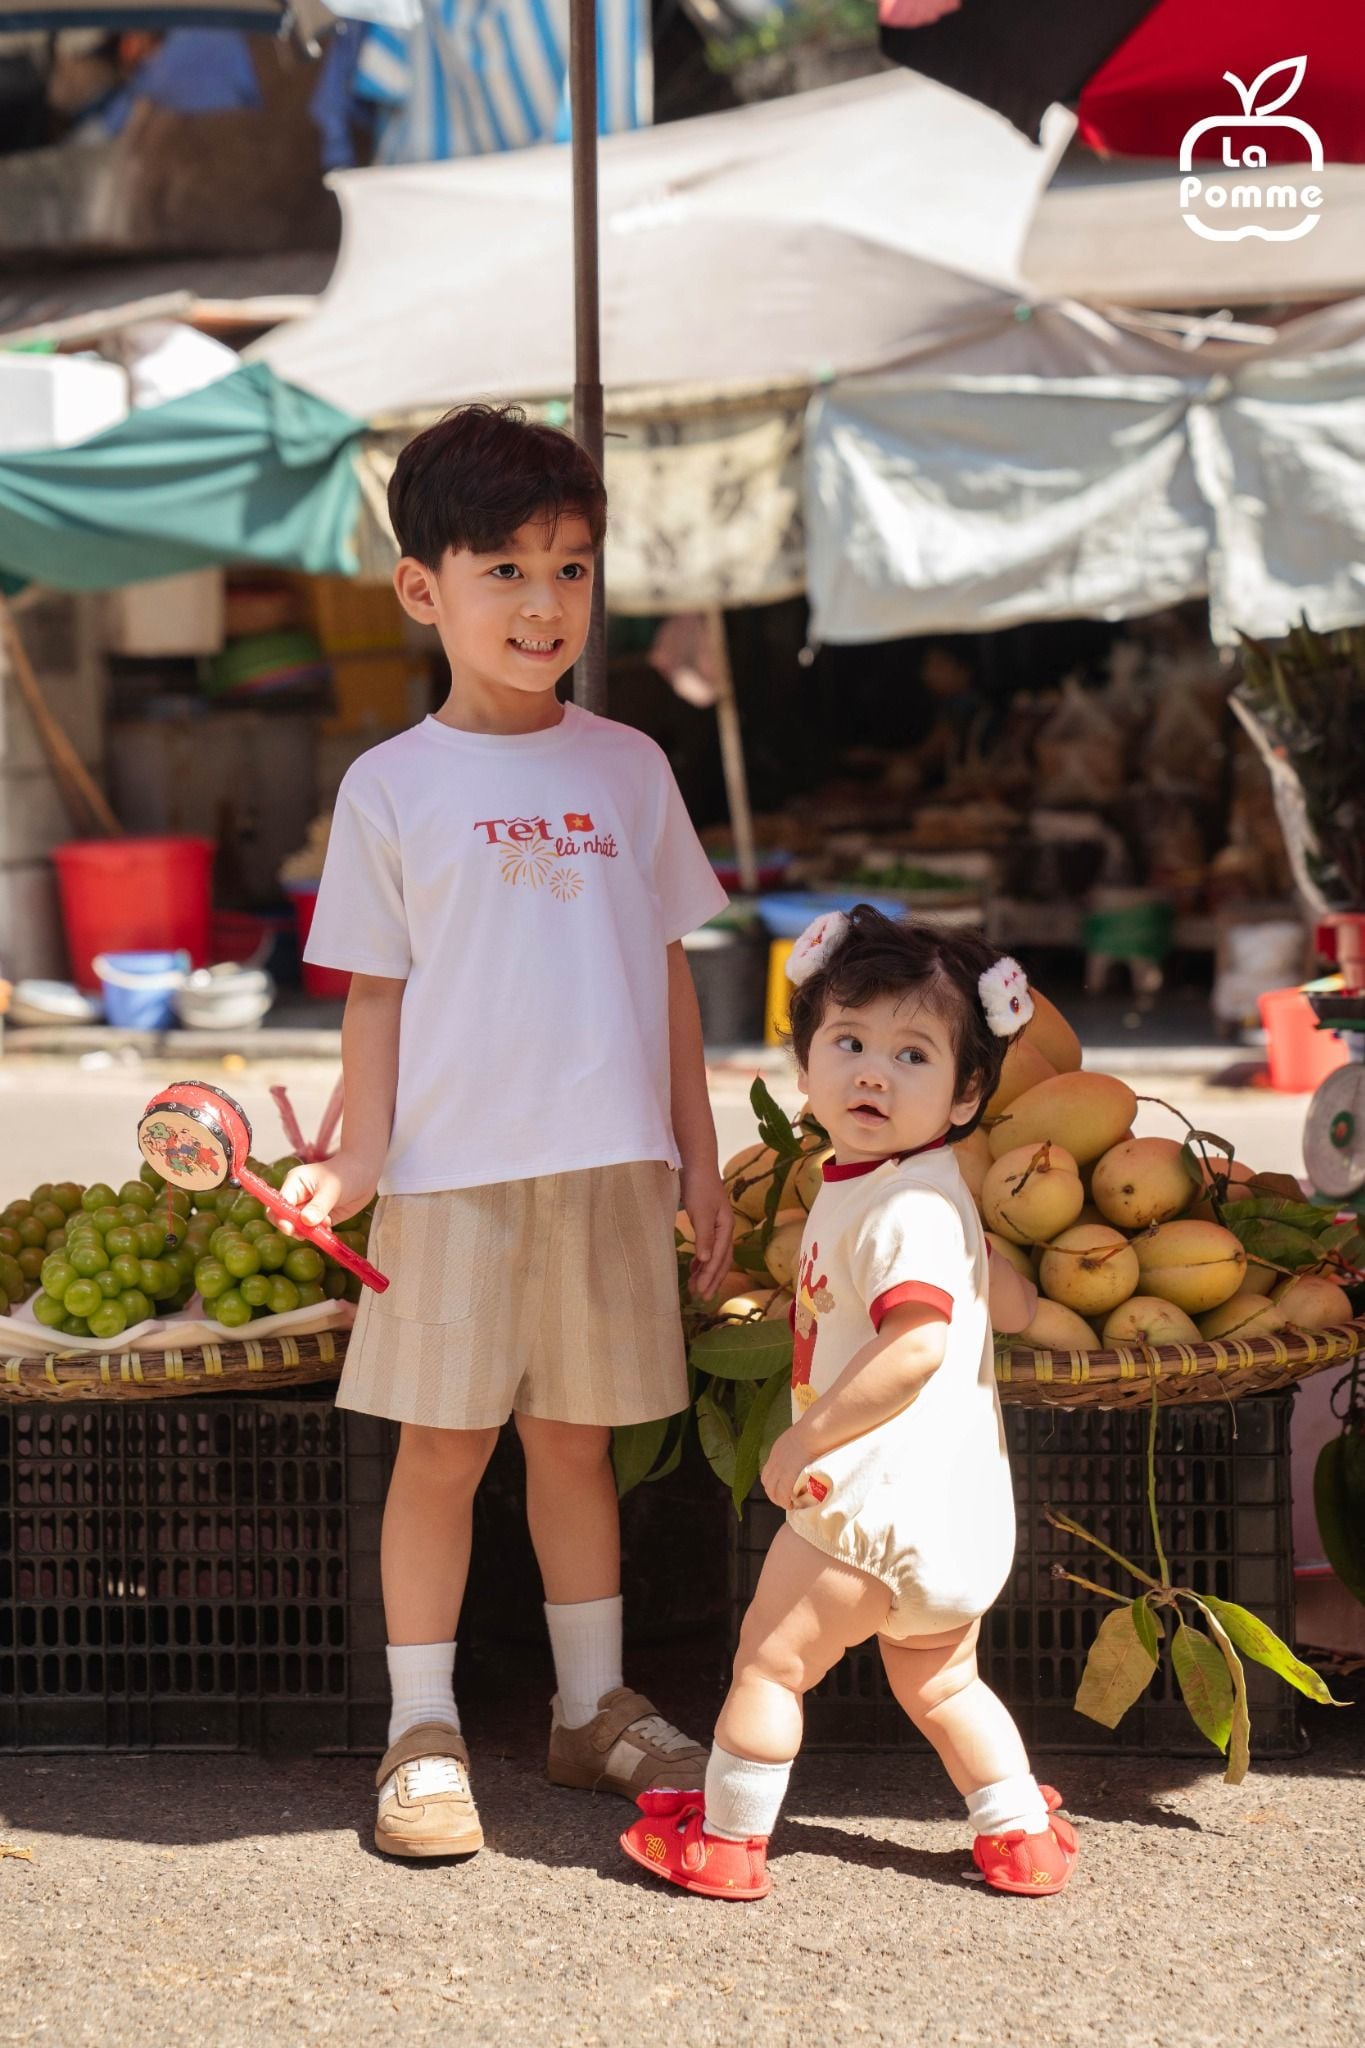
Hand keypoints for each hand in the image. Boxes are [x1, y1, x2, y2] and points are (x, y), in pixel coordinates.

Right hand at [278, 1151, 376, 1232]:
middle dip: (295, 1228)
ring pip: (299, 1227)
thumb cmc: (347, 1173)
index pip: (279, 1204)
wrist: (365, 1173)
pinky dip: (320, 1233)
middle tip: (310, 1232)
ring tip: (326, 1222)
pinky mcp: (319, 1217)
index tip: (290, 1229)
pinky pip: (313, 1231)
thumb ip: (318, 1206)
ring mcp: (308, 1208)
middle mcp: (297, 1196)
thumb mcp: (332, 1189)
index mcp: (294, 1183)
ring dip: (310, 1231)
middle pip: (285, 1219)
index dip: (281, 1218)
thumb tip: (305, 1222)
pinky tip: (330, 1226)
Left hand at [681, 1165, 732, 1301]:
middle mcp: (725, 1228)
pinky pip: (709, 1246)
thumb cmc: (699, 1186)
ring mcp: (718, 1225)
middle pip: (721, 1260)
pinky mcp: (708, 1221)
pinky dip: (702, 1259)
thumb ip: (704, 1236)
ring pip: (715, 1255)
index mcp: (726, 1227)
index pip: (719, 1258)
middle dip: (712, 1279)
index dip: (711, 1276)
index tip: (701, 1292)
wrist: (698, 1163)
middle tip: (702, 1297)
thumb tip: (705, 1261)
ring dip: (707, 1271)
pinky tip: (695, 1266)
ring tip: (697, 1286)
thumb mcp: (700, 1212)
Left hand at [761, 1422, 813, 1512]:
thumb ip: (797, 1446)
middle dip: (774, 1494)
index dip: (772, 1483)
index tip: (780, 1488)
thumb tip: (807, 1449)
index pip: (767, 1473)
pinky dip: (785, 1501)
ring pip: (773, 1491)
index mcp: (777, 1451)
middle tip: (785, 1500)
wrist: (814, 1431)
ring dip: (780, 1500)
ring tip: (789, 1504)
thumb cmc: (813, 1431)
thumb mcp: (799, 1437)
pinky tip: (792, 1505)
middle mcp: (775, 1461)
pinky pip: (783, 1494)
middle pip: (767, 1484)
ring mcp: (780, 1469)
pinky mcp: (788, 1476)